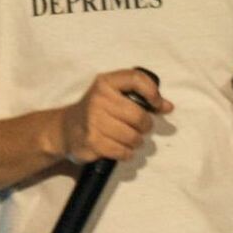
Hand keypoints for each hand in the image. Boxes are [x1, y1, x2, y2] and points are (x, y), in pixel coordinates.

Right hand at [57, 67, 172, 164]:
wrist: (65, 129)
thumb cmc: (97, 111)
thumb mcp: (114, 96)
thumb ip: (141, 97)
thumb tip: (168, 106)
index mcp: (105, 83)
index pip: (136, 79)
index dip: (153, 93)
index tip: (158, 105)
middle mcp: (98, 99)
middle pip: (139, 115)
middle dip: (145, 126)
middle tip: (139, 128)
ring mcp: (93, 121)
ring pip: (133, 137)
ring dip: (136, 142)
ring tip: (127, 139)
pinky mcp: (92, 141)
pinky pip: (123, 151)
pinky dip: (126, 153)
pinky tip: (120, 149)